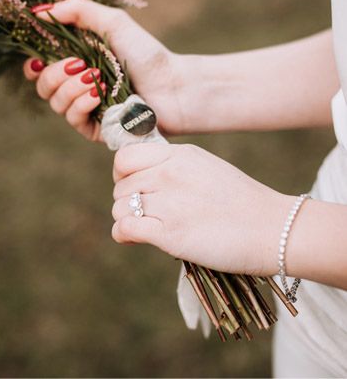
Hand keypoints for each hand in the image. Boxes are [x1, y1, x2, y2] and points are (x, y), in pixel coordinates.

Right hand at [22, 0, 188, 140]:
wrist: (175, 86)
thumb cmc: (146, 53)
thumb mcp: (112, 21)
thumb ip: (76, 10)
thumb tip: (38, 12)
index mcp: (75, 63)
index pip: (38, 68)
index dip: (32, 65)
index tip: (38, 58)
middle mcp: (76, 87)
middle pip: (41, 86)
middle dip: (55, 73)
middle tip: (80, 64)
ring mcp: (85, 109)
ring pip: (55, 102)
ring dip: (73, 87)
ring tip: (98, 78)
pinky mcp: (95, 128)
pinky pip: (72, 118)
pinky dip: (81, 103)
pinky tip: (97, 95)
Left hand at [111, 142, 289, 275]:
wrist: (276, 230)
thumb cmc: (244, 204)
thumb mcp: (205, 168)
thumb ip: (172, 168)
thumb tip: (139, 180)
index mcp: (178, 155)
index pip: (124, 158)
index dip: (122, 175)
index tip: (135, 188)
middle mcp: (169, 174)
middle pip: (120, 187)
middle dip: (128, 203)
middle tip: (148, 215)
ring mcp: (169, 203)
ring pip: (118, 208)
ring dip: (127, 220)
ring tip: (147, 228)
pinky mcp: (170, 233)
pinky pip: (124, 229)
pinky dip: (124, 236)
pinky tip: (135, 240)